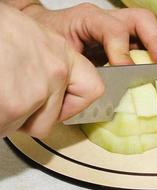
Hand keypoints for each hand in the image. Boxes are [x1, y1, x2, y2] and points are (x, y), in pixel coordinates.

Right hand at [0, 4, 102, 137]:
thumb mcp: (30, 37)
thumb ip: (46, 63)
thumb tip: (48, 85)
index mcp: (62, 53)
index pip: (91, 89)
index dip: (74, 104)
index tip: (62, 106)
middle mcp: (56, 71)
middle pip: (52, 118)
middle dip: (31, 115)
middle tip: (13, 97)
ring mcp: (36, 90)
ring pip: (28, 125)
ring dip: (11, 117)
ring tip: (2, 91)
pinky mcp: (13, 106)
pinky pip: (6, 128)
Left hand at [22, 3, 156, 64]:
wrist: (44, 32)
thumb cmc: (49, 42)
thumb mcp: (59, 54)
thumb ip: (79, 66)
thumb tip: (99, 88)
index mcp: (88, 19)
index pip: (113, 30)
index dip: (123, 51)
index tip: (128, 71)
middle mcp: (108, 19)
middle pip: (141, 20)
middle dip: (156, 42)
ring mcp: (119, 27)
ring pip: (148, 30)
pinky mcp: (124, 39)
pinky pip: (146, 43)